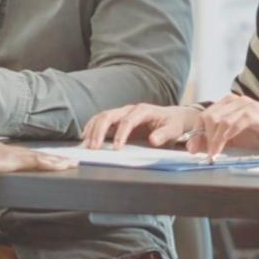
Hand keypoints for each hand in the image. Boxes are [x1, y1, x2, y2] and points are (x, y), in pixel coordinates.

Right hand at [0, 138, 74, 181]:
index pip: (17, 156)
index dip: (30, 158)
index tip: (41, 160)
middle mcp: (3, 151)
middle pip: (32, 155)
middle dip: (50, 159)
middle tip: (66, 160)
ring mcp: (9, 154)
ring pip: (38, 158)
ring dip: (55, 161)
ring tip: (71, 163)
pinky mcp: (12, 161)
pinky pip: (36, 162)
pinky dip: (51, 164)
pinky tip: (62, 166)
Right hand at [82, 103, 199, 149]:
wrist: (172, 117)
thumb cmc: (172, 124)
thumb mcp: (173, 130)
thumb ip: (164, 135)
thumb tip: (153, 140)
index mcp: (143, 111)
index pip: (128, 121)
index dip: (121, 134)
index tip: (117, 149)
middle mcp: (130, 109)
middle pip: (109, 115)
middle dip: (99, 131)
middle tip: (94, 147)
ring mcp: (122, 113)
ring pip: (102, 116)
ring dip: (93, 130)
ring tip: (87, 145)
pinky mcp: (118, 119)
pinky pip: (101, 120)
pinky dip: (92, 127)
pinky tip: (86, 137)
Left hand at [186, 94, 258, 159]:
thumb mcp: (235, 140)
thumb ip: (216, 140)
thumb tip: (193, 146)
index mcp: (230, 103)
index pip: (205, 115)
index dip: (197, 133)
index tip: (194, 149)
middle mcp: (236, 101)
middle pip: (208, 116)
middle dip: (203, 137)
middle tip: (203, 154)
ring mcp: (245, 106)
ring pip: (218, 120)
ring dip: (212, 140)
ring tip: (211, 155)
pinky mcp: (254, 114)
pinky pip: (232, 125)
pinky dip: (223, 140)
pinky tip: (220, 151)